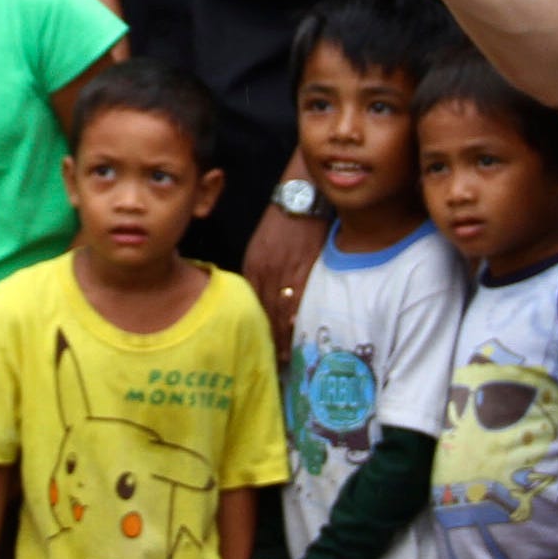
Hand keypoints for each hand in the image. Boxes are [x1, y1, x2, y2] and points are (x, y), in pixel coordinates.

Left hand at [242, 206, 326, 362]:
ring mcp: (285, 269)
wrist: (300, 196)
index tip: (259, 347)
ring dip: (282, 335)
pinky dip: (296, 317)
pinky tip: (296, 333)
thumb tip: (263, 297)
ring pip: (280, 309)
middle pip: (264, 312)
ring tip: (285, 357)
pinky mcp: (305, 265)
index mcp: (253, 265)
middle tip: (272, 362)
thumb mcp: (262, 246)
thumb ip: (261, 272)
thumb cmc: (283, 220)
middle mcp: (266, 270)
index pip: (252, 304)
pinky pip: (299, 297)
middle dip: (268, 339)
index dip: (256, 327)